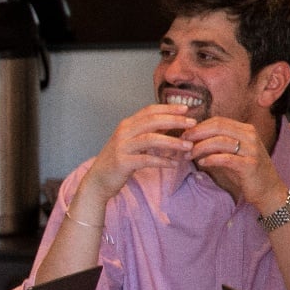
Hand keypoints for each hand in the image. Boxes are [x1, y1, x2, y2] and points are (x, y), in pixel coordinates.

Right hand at [79, 104, 194, 206]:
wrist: (97, 181)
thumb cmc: (117, 161)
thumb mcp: (131, 143)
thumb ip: (147, 133)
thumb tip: (171, 125)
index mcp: (126, 125)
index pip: (149, 111)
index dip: (168, 108)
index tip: (186, 109)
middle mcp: (123, 132)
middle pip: (152, 121)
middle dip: (174, 120)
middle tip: (192, 123)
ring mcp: (122, 147)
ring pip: (151, 139)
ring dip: (172, 142)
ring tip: (188, 146)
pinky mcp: (122, 162)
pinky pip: (146, 159)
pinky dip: (162, 161)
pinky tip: (174, 164)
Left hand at [182, 117, 285, 211]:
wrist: (268, 190)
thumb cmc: (246, 172)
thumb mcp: (230, 154)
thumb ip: (216, 145)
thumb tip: (193, 139)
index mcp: (245, 130)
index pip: (218, 121)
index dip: (199, 126)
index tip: (185, 134)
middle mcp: (250, 136)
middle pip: (218, 127)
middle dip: (197, 133)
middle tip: (182, 141)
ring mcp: (251, 150)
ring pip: (220, 141)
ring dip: (200, 147)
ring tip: (189, 155)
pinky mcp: (250, 164)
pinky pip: (226, 158)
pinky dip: (211, 159)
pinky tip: (202, 163)